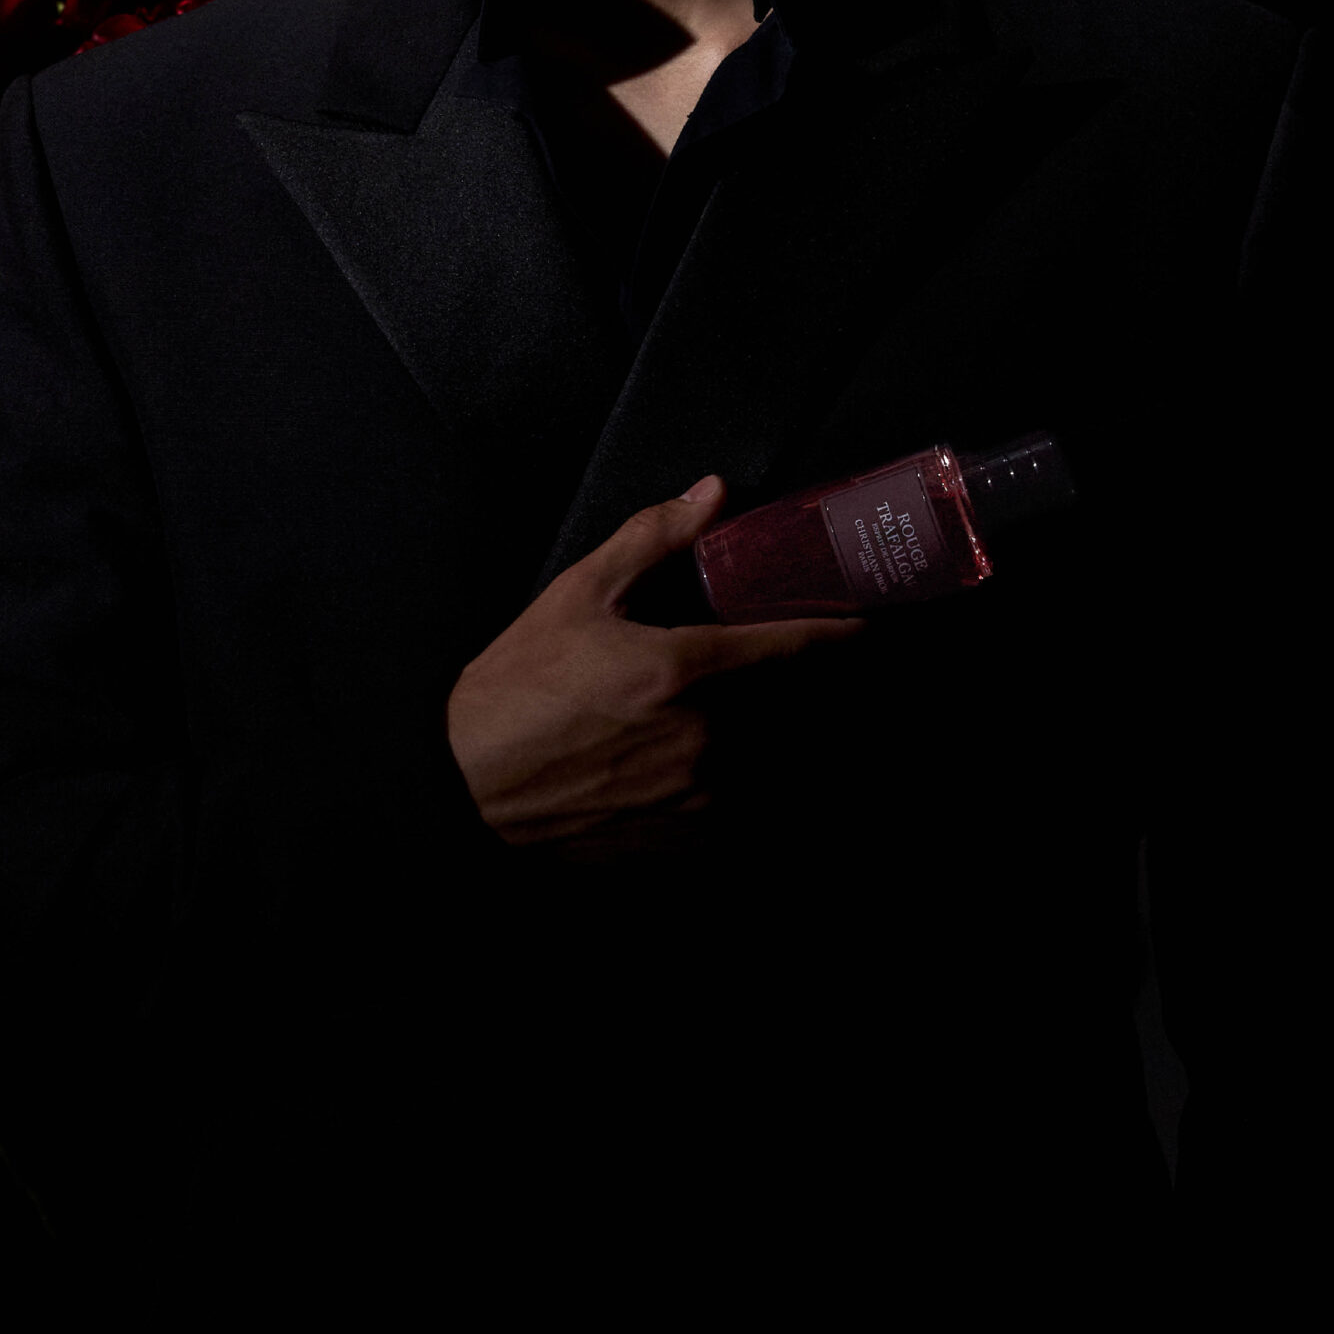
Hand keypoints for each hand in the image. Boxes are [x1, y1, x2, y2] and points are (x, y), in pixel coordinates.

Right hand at [446, 473, 867, 845]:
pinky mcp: (682, 838)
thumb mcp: (576, 596)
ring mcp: (697, 797)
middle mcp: (704, 738)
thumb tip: (709, 495)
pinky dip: (754, 784)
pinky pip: (746, 808)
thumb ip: (652, 540)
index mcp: (682, 670)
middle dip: (817, 686)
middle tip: (823, 666)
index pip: (794, 648)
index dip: (842, 635)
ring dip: (790, 737)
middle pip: (798, 708)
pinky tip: (732, 766)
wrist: (465, 789)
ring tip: (783, 715)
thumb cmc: (512, 690)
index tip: (867, 627)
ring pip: (778, 760)